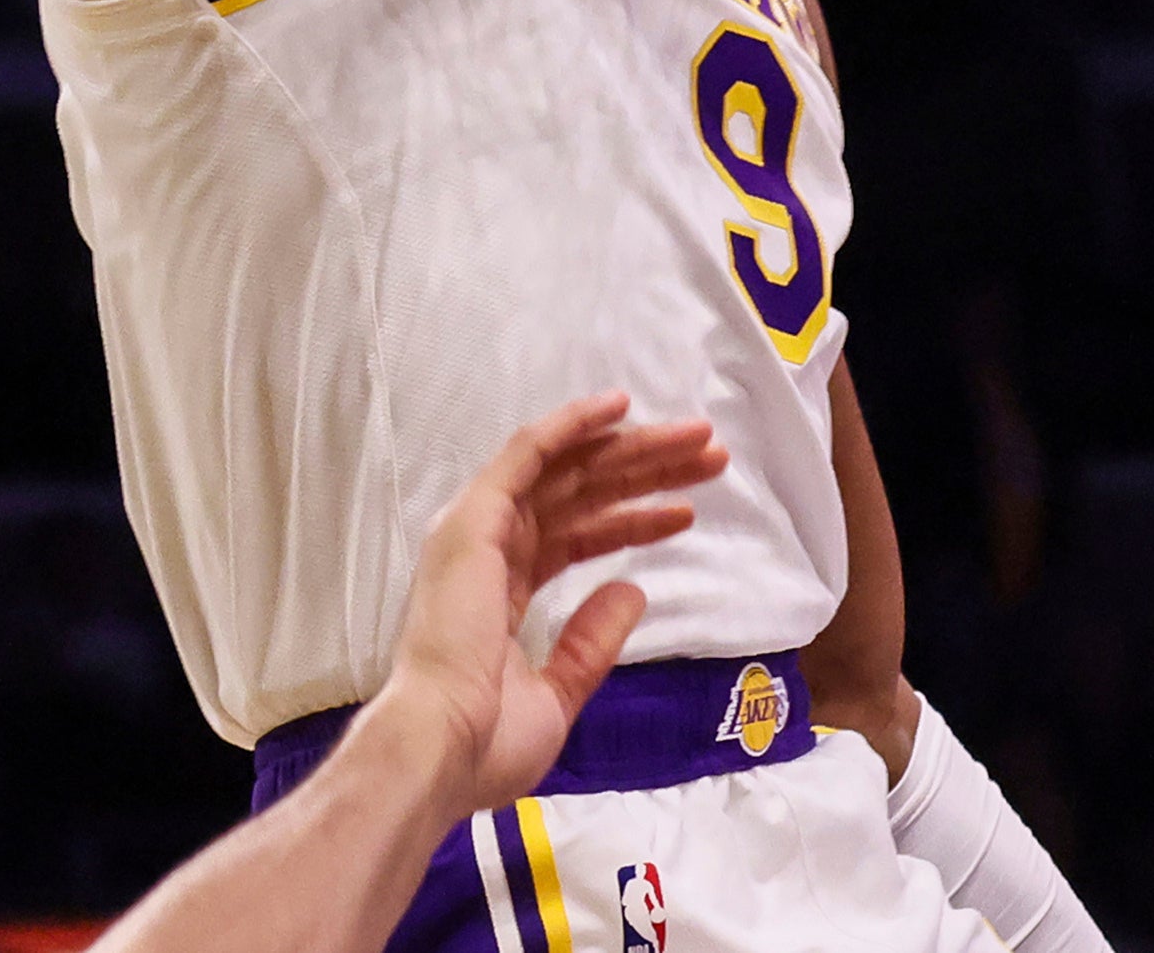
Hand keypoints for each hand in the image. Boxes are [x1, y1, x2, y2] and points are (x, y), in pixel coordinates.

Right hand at [358, 395, 729, 814]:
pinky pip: (528, 456)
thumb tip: (633, 591)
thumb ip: (592, 642)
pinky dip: (571, 427)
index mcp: (501, 592)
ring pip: (567, 471)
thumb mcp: (559, 694)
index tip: (687, 511)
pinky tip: (618, 408)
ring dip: (630, 448)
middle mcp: (490, 551)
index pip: (576, 539)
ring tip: (695, 437)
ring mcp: (480, 531)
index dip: (632, 520)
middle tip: (709, 457)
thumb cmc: (490, 739)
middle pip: (580, 496)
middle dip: (645, 474)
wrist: (445, 745)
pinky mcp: (476, 518)